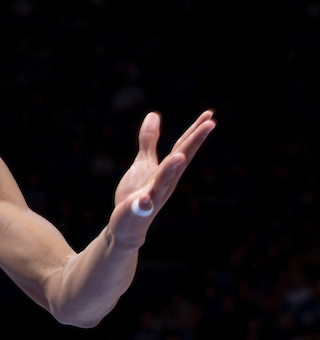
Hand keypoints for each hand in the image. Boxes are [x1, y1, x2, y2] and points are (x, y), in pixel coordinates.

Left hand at [110, 110, 214, 245]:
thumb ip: (149, 141)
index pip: (184, 147)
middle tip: (210, 124)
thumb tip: (154, 115)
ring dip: (171, 169)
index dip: (195, 131)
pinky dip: (144, 202)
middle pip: (182, 159)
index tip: (210, 115)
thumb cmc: (138, 193)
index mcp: (168, 170)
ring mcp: (154, 195)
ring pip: (164, 180)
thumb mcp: (143, 163)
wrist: (128, 224)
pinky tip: (143, 199)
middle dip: (194, 142)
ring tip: (178, 156)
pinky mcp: (139, 209)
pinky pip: (143, 206)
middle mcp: (166, 182)